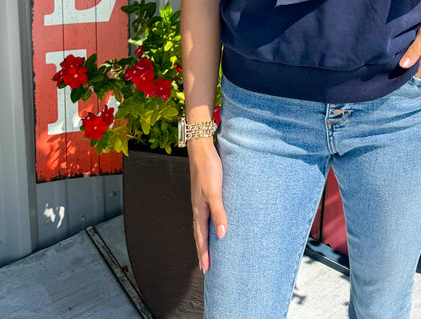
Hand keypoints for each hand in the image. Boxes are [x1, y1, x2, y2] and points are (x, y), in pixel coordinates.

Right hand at [188, 141, 226, 272]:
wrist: (202, 151)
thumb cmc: (208, 169)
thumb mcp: (215, 192)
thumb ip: (219, 212)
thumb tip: (222, 234)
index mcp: (199, 210)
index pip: (201, 238)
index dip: (204, 253)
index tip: (206, 269)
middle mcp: (198, 208)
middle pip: (199, 235)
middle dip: (202, 251)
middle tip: (205, 267)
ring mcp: (201, 202)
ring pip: (201, 226)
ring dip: (204, 240)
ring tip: (207, 251)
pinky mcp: (205, 194)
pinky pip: (205, 216)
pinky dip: (207, 226)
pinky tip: (213, 224)